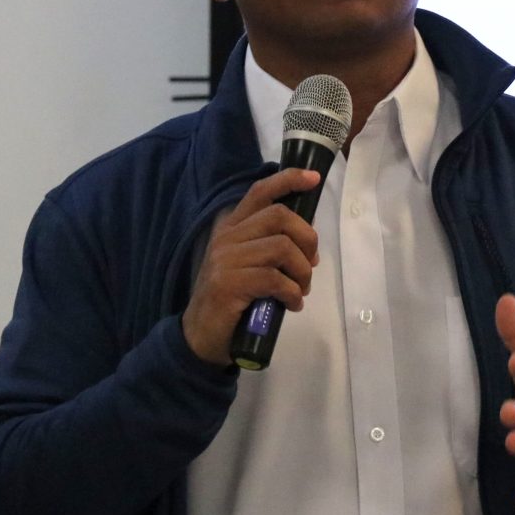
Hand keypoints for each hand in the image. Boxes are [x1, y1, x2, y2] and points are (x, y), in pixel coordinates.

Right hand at [181, 168, 321, 366]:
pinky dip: (293, 293)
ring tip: (301, 290)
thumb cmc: (231, 299)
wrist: (200, 336)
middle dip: (307, 239)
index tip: (313, 179)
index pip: (260, 192)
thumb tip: (309, 240)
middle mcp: (227, 237)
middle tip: (311, 265)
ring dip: (302, 271)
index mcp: (232, 227)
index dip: (288, 180)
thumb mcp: (249, 265)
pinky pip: (275, 279)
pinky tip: (292, 305)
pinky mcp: (230, 284)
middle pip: (279, 216)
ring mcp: (226, 259)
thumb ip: (271, 246)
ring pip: (282, 247)